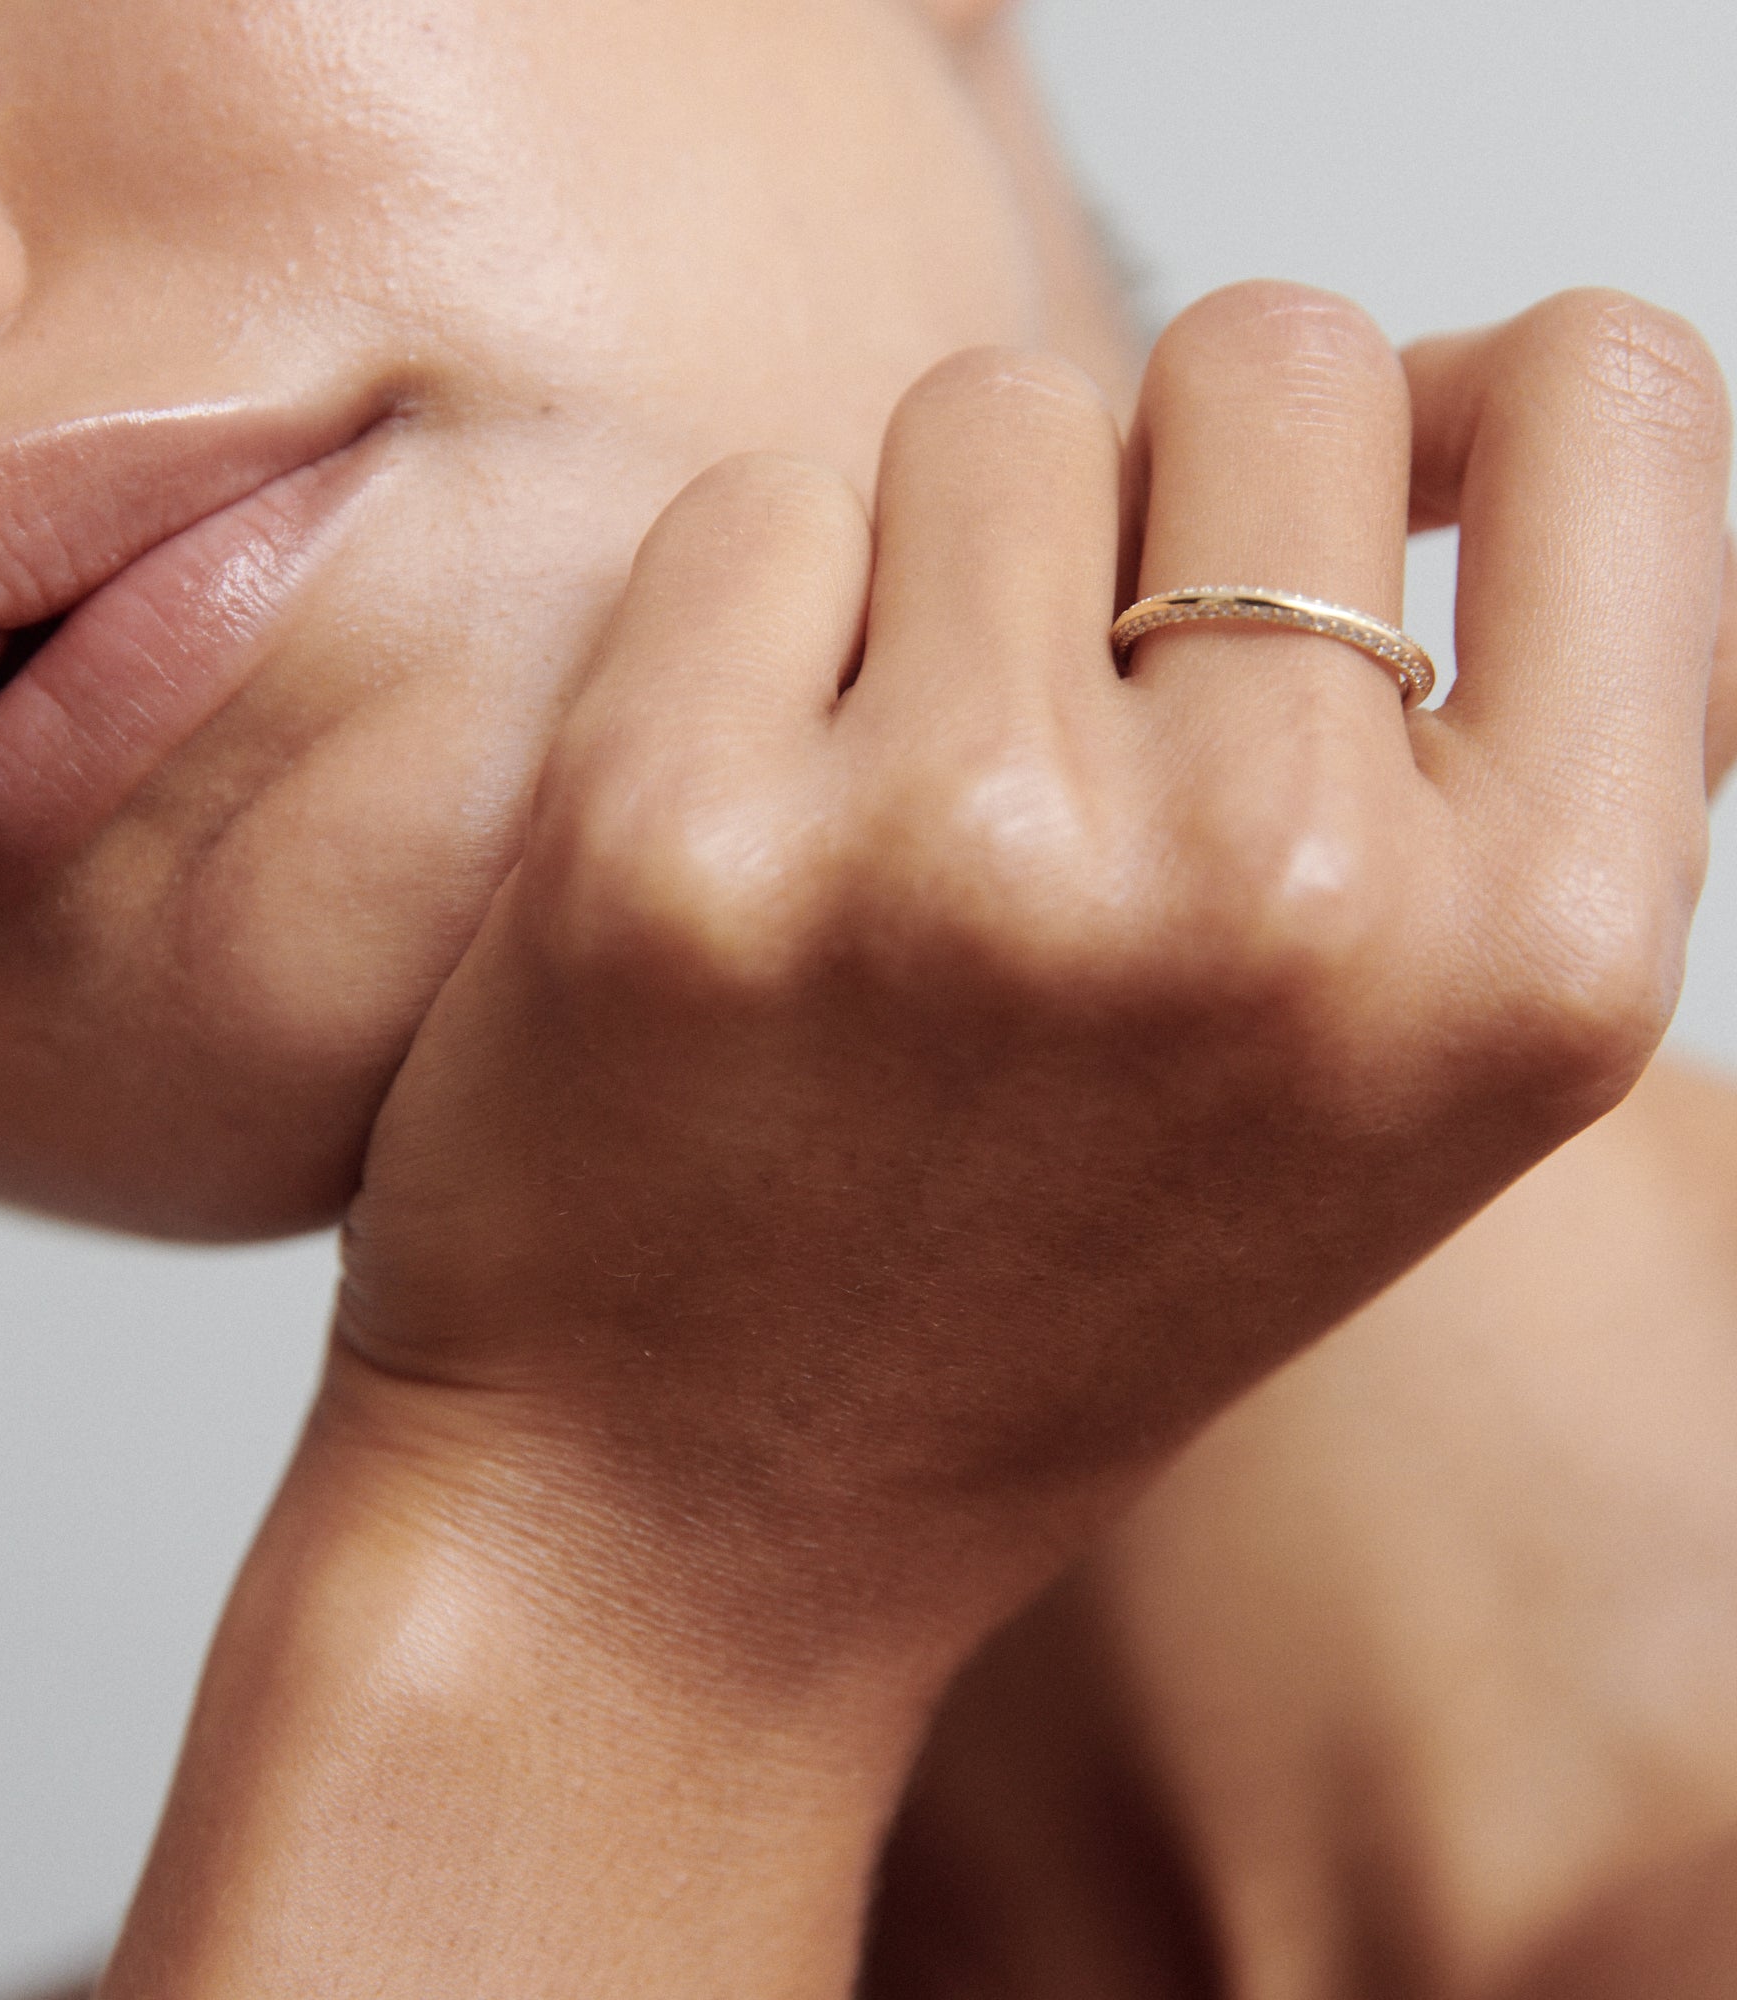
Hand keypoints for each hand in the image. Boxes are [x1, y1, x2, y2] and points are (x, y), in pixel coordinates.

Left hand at [332, 282, 1730, 1702]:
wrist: (679, 1522)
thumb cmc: (1023, 1283)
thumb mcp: (1380, 1066)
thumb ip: (1483, 740)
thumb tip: (1479, 389)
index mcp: (1529, 959)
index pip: (1611, 397)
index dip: (1450, 410)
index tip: (1324, 518)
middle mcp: (1282, 896)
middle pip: (1256, 362)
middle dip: (1149, 508)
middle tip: (1058, 748)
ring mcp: (970, 862)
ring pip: (989, 417)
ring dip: (939, 583)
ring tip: (893, 841)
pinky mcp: (676, 840)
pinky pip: (757, 514)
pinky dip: (742, 638)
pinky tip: (740, 858)